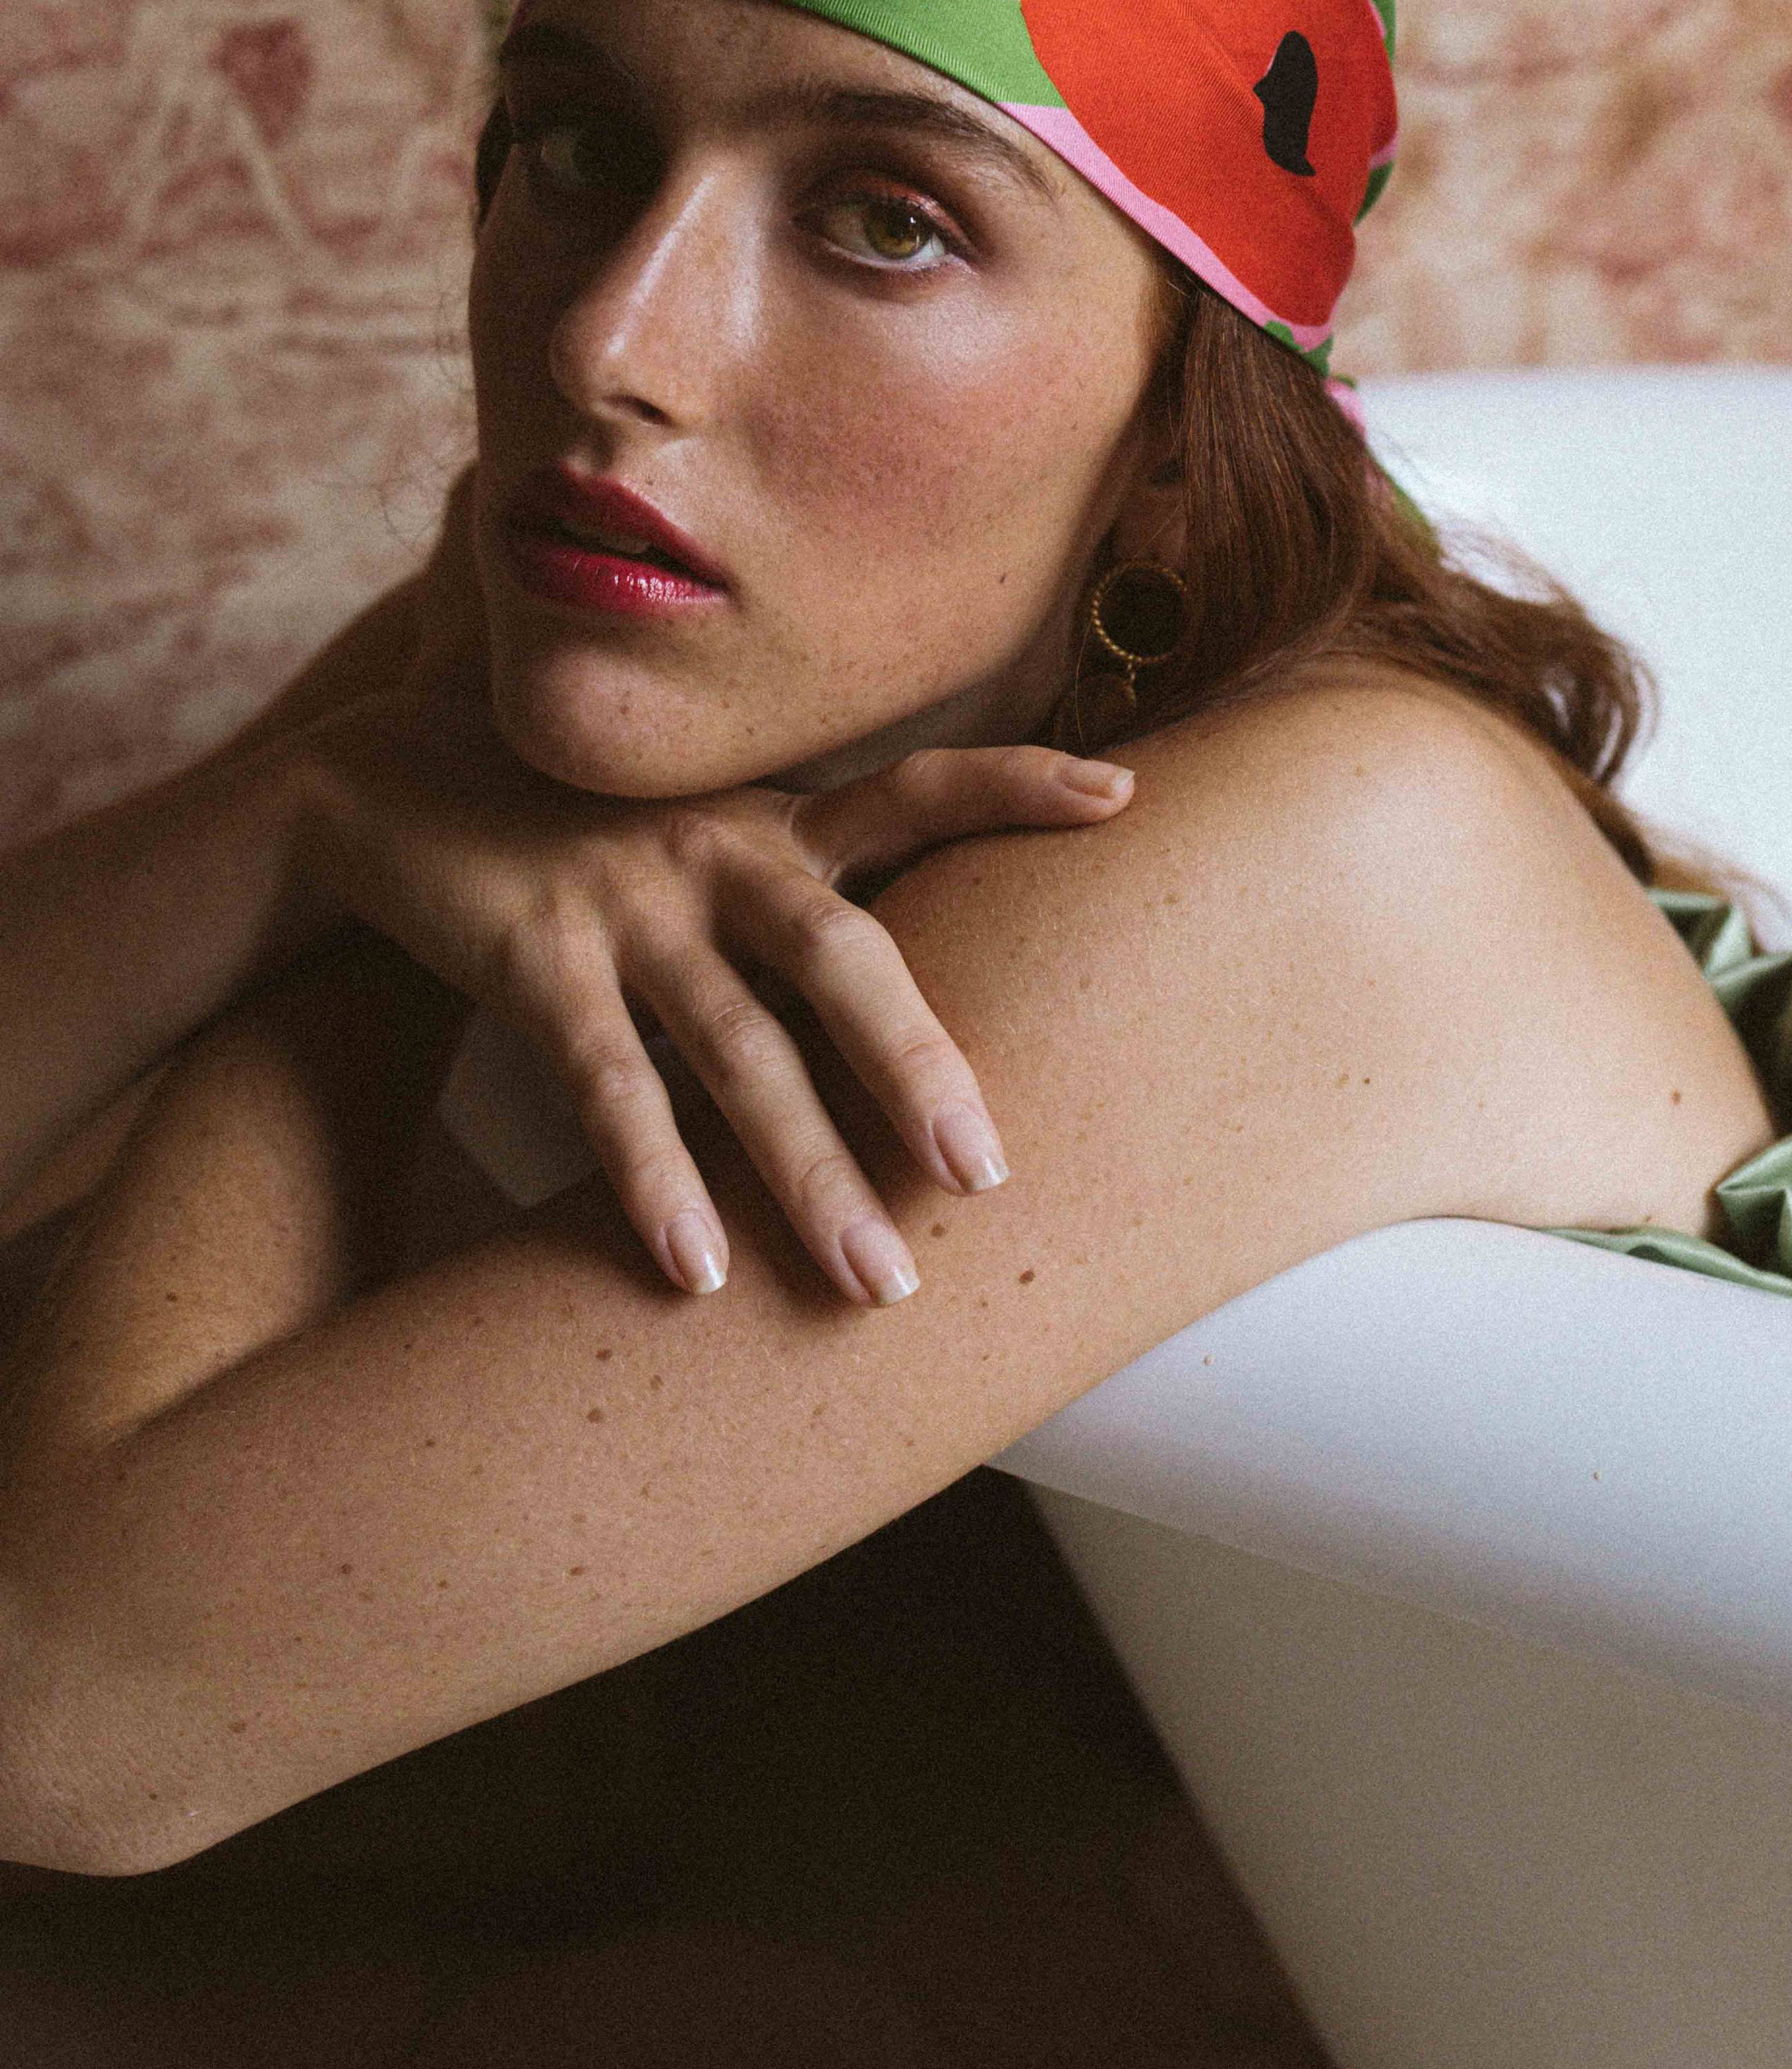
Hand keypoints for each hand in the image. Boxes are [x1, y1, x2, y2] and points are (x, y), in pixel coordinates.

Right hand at [293, 660, 1133, 1304]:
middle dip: (917, 1067)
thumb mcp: (708, 837)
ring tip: (875, 1282)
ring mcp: (626, 904)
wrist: (390, 788)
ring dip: (806, 1172)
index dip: (1014, 786)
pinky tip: (698, 1271)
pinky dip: (656, 1181)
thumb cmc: (590, 839)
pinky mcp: (535, 959)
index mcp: (776, 821)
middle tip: (987, 1176)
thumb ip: (810, 890)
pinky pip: (608, 1088)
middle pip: (843, 955)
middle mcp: (717, 851)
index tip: (1123, 797)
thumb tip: (932, 983)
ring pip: (737, 1049)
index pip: (915, 786)